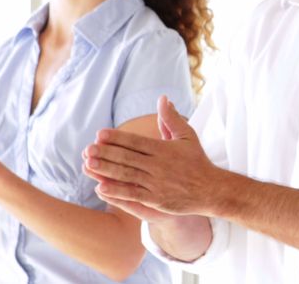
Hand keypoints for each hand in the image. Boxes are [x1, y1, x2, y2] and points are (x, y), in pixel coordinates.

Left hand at [83, 96, 222, 217]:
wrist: (210, 189)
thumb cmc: (197, 161)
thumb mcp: (187, 136)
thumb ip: (171, 118)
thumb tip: (163, 99)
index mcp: (164, 149)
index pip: (136, 141)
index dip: (117, 138)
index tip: (100, 134)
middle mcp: (158, 165)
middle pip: (127, 158)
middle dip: (106, 153)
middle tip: (88, 149)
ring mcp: (156, 183)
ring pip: (126, 175)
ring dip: (106, 170)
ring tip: (88, 165)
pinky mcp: (155, 199)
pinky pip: (132, 194)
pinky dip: (116, 191)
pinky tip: (101, 188)